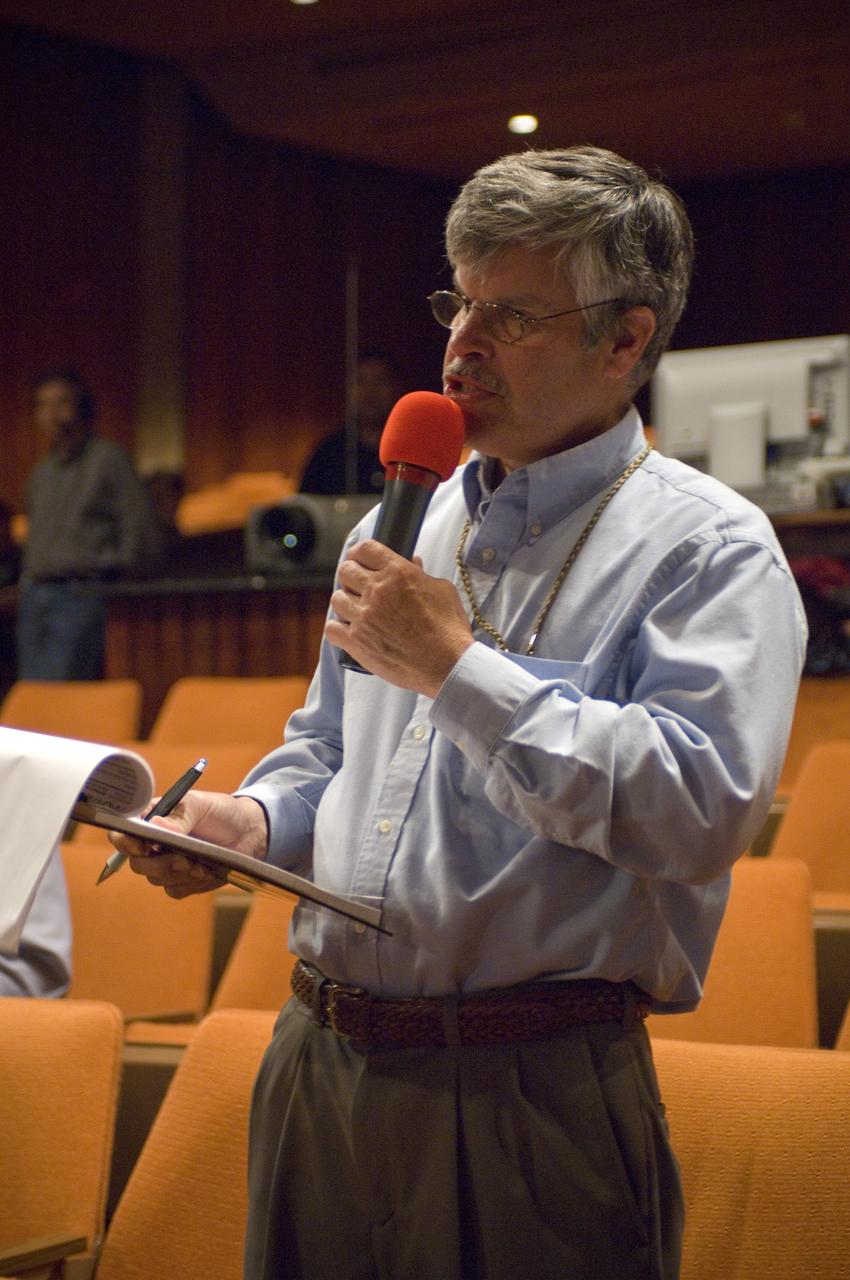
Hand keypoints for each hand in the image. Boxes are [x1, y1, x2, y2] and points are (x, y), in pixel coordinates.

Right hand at [108, 790, 268, 898]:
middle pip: (137, 864)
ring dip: (179, 874)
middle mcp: (154, 844)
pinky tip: (206, 872)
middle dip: (160, 864)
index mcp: (153, 820)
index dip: (125, 842)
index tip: (142, 847)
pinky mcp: (182, 880)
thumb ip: (180, 816)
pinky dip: (190, 883)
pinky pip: (175, 890)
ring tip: (201, 864)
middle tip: (183, 860)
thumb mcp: (201, 805)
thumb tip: (156, 825)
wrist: (248, 831)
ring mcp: (167, 864)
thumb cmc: (221, 812)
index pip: (123, 834)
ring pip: (156, 879)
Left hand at [325, 539, 473, 695]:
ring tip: (358, 610)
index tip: (361, 559)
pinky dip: (338, 628)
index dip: (361, 552)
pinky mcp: (356, 642)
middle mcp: (377, 591)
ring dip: (346, 602)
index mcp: (398, 573)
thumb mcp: (442, 591)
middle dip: (352, 575)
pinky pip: (331, 628)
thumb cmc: (449, 628)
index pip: (365, 549)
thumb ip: (422, 574)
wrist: (446, 665)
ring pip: (337, 599)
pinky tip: (350, 630)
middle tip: (360, 585)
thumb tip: (413, 563)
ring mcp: (363, 617)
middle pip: (346, 571)